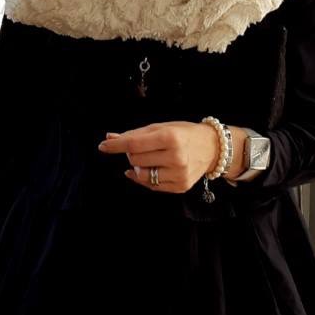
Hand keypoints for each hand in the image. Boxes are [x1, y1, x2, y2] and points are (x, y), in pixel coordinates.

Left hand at [98, 121, 220, 192]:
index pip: (134, 144)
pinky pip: (152, 186)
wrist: (212, 148)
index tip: (103, 146)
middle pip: (135, 159)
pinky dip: (146, 178)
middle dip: (133, 153)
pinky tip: (151, 169)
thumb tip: (110, 138)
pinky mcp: (180, 186)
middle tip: (144, 148)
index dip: (116, 146)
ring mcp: (178, 174)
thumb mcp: (161, 128)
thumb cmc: (184, 134)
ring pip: (141, 175)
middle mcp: (176, 157)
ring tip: (150, 159)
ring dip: (139, 167)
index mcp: (170, 138)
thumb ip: (135, 134)